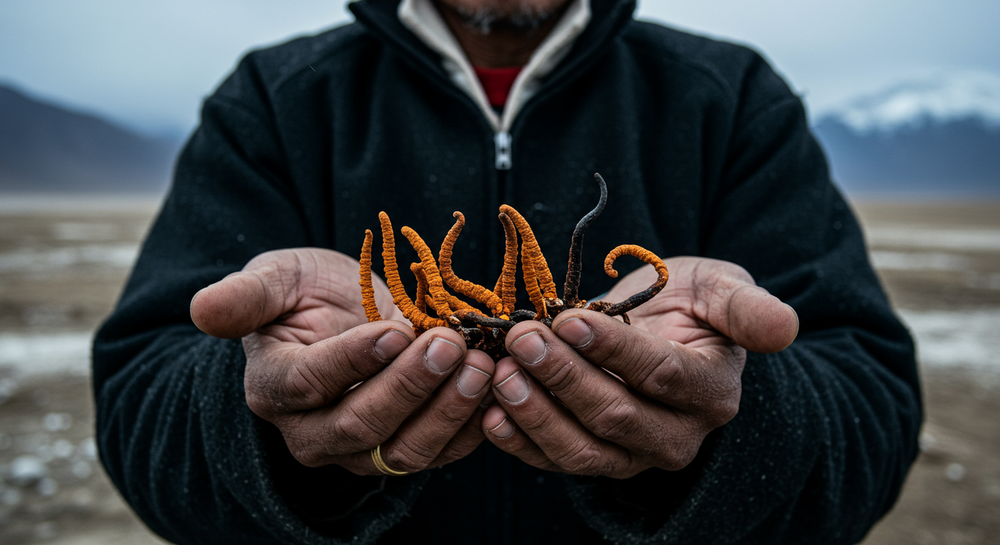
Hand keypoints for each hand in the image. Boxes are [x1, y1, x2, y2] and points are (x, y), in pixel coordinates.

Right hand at [190, 248, 494, 474]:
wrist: (341, 317)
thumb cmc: (305, 295)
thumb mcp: (275, 279)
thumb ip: (246, 295)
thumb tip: (203, 308)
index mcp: (275, 386)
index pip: (309, 385)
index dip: (352, 361)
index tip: (395, 331)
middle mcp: (312, 430)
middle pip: (360, 427)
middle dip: (410, 387)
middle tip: (452, 345)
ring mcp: (361, 448)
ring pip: (403, 451)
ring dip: (447, 412)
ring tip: (482, 365)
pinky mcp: (403, 447)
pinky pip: (440, 454)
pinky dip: (472, 428)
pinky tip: (498, 389)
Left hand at [481, 256, 797, 477]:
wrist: (664, 334)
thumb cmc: (691, 306)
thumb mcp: (721, 290)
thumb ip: (746, 308)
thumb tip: (784, 328)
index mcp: (711, 389)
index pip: (661, 376)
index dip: (614, 351)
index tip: (569, 321)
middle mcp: (676, 434)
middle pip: (615, 417)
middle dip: (563, 378)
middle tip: (522, 339)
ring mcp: (633, 455)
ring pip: (583, 449)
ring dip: (536, 414)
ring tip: (500, 375)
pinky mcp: (596, 459)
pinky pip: (555, 462)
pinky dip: (520, 442)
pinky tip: (489, 412)